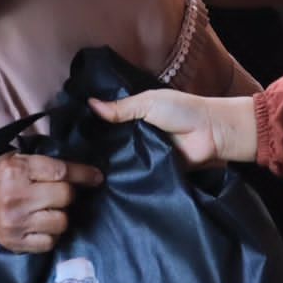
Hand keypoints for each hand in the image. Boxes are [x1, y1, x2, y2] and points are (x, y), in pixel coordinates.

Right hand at [0, 153, 101, 251]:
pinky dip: (52, 234)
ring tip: (51, 210)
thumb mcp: (13, 160)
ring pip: (62, 221)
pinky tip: (44, 225)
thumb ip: (41, 163)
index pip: (61, 171)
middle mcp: (17, 196)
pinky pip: (50, 242)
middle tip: (62, 193)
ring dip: (62, 215)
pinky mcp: (18, 243)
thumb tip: (78, 169)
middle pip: (65, 196)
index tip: (96, 177)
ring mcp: (18, 222)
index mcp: (17, 170)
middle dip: (70, 194)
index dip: (83, 174)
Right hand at [88, 91, 256, 166]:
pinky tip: (104, 180)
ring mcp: (143, 155)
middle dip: (98, 146)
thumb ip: (121, 108)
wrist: (211, 134)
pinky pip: (134, 175)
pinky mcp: (152, 172)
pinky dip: (125, 176)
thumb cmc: (183, 111)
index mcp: (135, 116)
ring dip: (109, 163)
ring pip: (120, 160)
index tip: (70, 130)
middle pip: (112, 142)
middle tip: (72, 154)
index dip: (93, 125)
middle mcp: (136, 136)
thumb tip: (90, 104)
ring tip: (83, 167)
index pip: (109, 121)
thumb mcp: (149, 103)